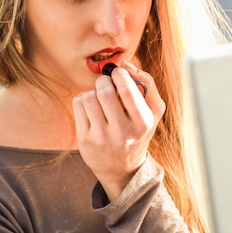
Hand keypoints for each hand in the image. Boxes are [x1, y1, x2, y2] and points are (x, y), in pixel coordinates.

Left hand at [72, 62, 165, 200]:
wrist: (122, 167)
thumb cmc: (139, 131)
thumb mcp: (153, 111)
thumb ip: (147, 83)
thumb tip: (126, 64)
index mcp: (142, 123)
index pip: (128, 91)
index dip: (120, 74)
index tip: (119, 73)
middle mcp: (122, 132)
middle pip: (105, 91)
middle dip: (104, 80)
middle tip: (107, 84)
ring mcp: (101, 137)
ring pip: (89, 96)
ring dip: (93, 91)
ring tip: (101, 99)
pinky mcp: (84, 139)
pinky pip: (78, 104)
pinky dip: (84, 100)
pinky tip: (92, 108)